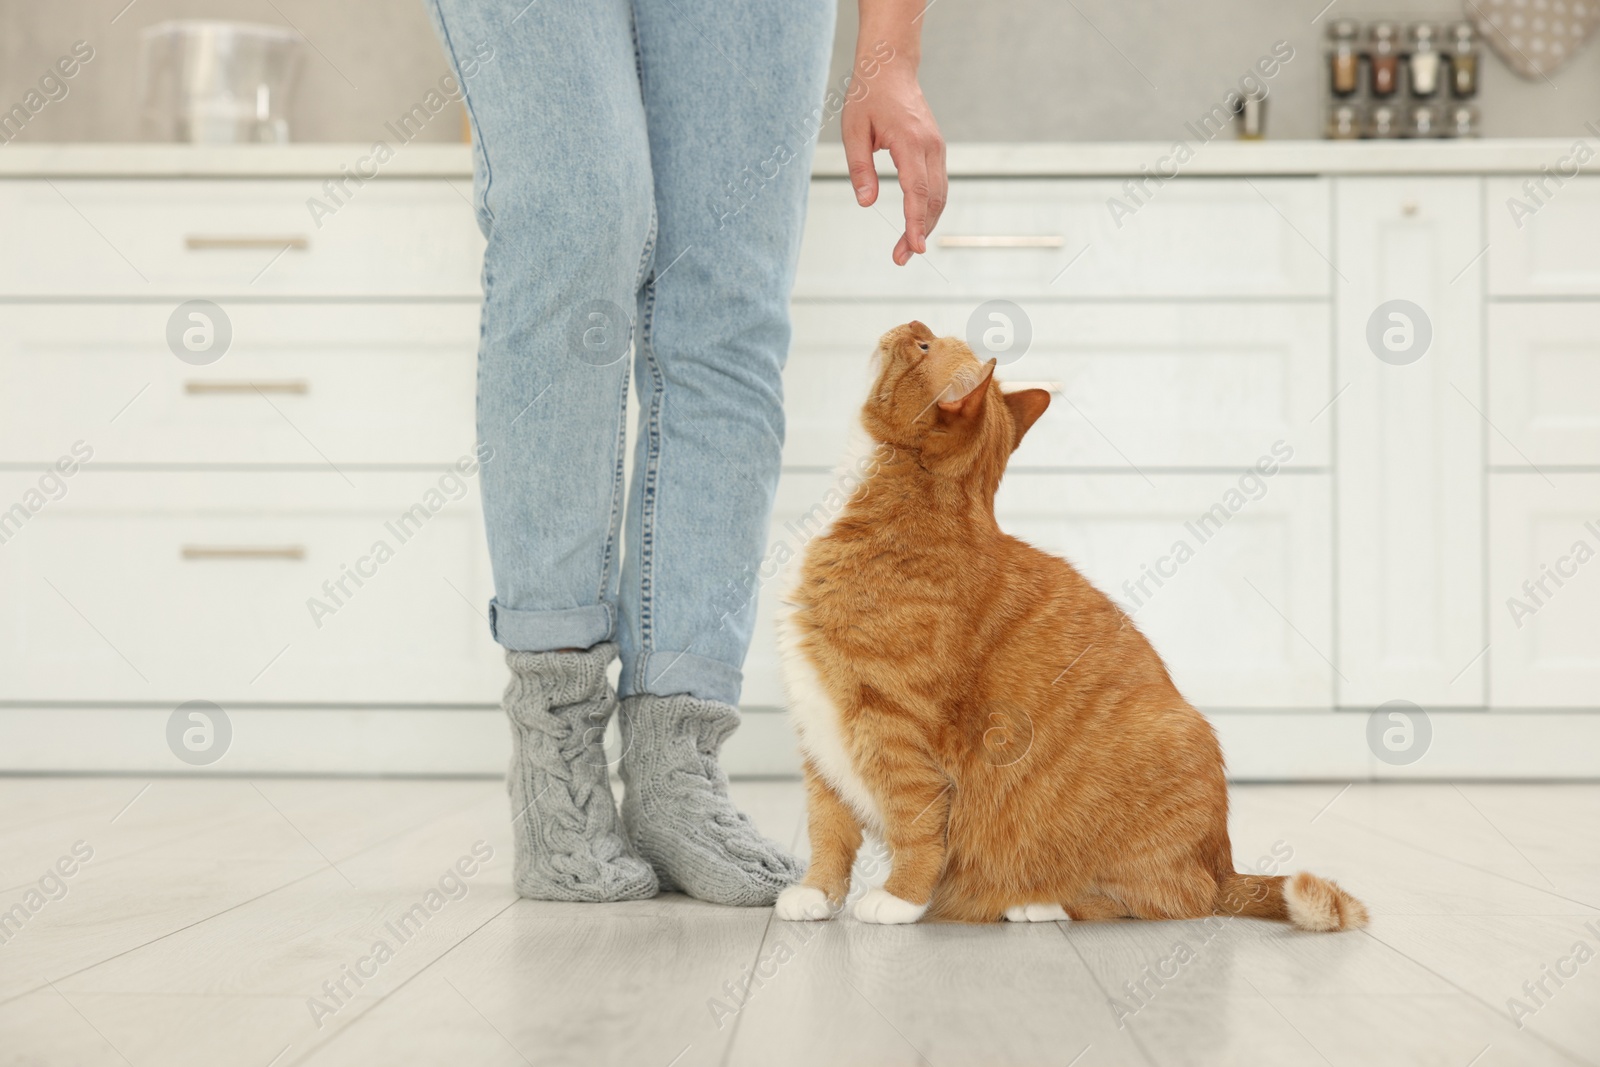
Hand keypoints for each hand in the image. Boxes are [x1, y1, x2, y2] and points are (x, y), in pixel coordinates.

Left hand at [841, 67, 946, 265]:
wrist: (890, 68)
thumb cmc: (867, 97)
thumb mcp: (853, 131)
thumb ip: (860, 168)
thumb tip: (867, 203)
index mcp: (910, 142)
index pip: (916, 191)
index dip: (916, 222)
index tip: (914, 248)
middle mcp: (930, 146)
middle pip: (932, 199)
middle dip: (920, 232)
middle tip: (901, 258)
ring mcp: (937, 148)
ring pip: (939, 195)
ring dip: (927, 223)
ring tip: (908, 248)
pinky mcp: (936, 149)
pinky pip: (938, 185)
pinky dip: (930, 208)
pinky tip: (917, 223)